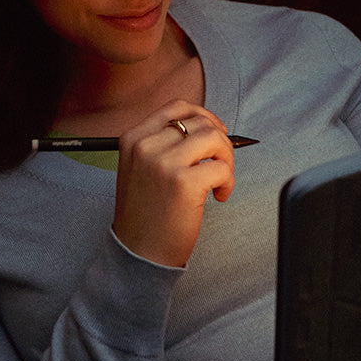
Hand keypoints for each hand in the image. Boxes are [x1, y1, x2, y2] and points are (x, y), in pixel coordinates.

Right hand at [113, 100, 234, 266]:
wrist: (139, 253)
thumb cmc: (145, 215)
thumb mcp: (139, 169)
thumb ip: (163, 144)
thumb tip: (206, 128)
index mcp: (133, 139)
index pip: (176, 108)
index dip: (203, 116)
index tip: (216, 131)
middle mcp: (145, 147)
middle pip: (200, 122)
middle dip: (220, 142)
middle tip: (220, 164)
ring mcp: (163, 163)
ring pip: (214, 139)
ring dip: (226, 159)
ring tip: (219, 180)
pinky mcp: (183, 183)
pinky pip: (222, 168)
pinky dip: (228, 182)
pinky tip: (219, 196)